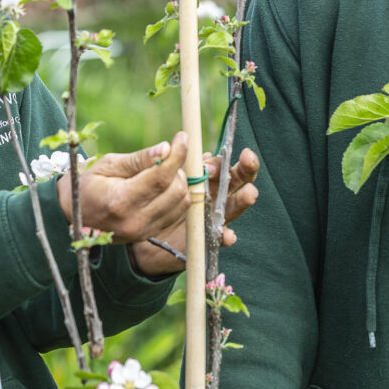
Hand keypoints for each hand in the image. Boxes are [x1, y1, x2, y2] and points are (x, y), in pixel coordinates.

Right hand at [55, 132, 188, 244]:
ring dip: (179, 182)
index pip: (160, 177)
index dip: (177, 155)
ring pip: (182, 203)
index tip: (182, 137)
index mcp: (120, 201)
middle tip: (166, 156)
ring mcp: (143, 232)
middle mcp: (134, 221)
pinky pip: (177, 213)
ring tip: (162, 172)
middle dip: (177, 168)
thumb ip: (138, 159)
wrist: (75, 214)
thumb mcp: (108, 164)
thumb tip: (166, 148)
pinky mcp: (150, 235)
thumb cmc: (89, 183)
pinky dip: (176, 196)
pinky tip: (162, 187)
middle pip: (176, 191)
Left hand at [128, 148, 260, 277]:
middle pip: (236, 179)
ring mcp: (213, 215)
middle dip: (245, 169)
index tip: (206, 164)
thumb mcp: (149, 176)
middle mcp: (214, 193)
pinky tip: (228, 236)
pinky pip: (219, 237)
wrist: (139, 230)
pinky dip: (225, 236)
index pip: (220, 164)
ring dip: (242, 199)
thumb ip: (161, 163)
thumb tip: (172, 150)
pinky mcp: (207, 237)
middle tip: (247, 159)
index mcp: (203, 175)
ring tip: (249, 193)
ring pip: (233, 205)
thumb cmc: (144, 195)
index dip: (219, 161)